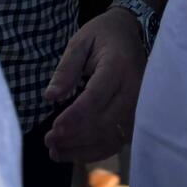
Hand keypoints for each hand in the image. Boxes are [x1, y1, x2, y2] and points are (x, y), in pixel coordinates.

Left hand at [42, 7, 145, 162]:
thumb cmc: (102, 35)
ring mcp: (138, 105)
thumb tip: (51, 97)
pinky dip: (95, 151)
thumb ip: (66, 69)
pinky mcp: (136, 117)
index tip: (54, 129)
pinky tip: (73, 153)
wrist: (130, 33)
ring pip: (111, 137)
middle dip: (74, 136)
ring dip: (82, 149)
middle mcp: (133, 89)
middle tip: (48, 140)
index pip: (96, 98)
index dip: (74, 117)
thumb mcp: (80, 41)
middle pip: (104, 122)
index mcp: (118, 65)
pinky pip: (117, 141)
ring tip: (55, 151)